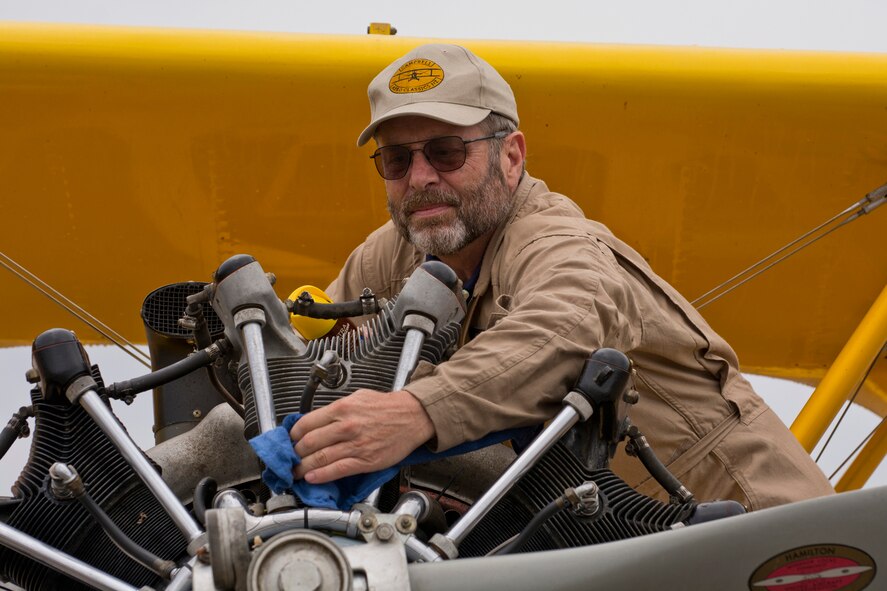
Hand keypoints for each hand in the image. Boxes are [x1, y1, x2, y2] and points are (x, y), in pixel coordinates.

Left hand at [290, 389, 434, 483]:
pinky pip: (337, 470)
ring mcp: (355, 445)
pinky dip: (321, 475)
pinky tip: (312, 477)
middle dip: (295, 454)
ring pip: (319, 458)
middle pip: (308, 443)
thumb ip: (336, 409)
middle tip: (290, 459)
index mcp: (341, 409)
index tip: (290, 441)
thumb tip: (317, 420)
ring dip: (303, 468)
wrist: (413, 416)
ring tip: (295, 472)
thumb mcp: (357, 397)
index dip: (293, 436)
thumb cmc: (387, 407)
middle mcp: (345, 426)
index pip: (305, 424)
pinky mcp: (365, 460)